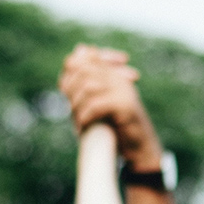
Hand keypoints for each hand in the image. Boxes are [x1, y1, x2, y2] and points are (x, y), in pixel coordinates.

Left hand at [59, 45, 161, 169]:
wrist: (139, 147)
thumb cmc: (116, 128)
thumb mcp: (96, 105)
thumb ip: (83, 88)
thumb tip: (70, 69)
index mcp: (113, 74)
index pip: (86, 56)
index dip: (70, 71)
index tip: (65, 92)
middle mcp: (119, 78)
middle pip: (84, 70)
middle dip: (71, 89)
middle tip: (70, 109)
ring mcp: (124, 90)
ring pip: (89, 87)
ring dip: (77, 105)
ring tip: (77, 120)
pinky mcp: (126, 106)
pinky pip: (97, 105)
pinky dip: (85, 116)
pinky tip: (83, 126)